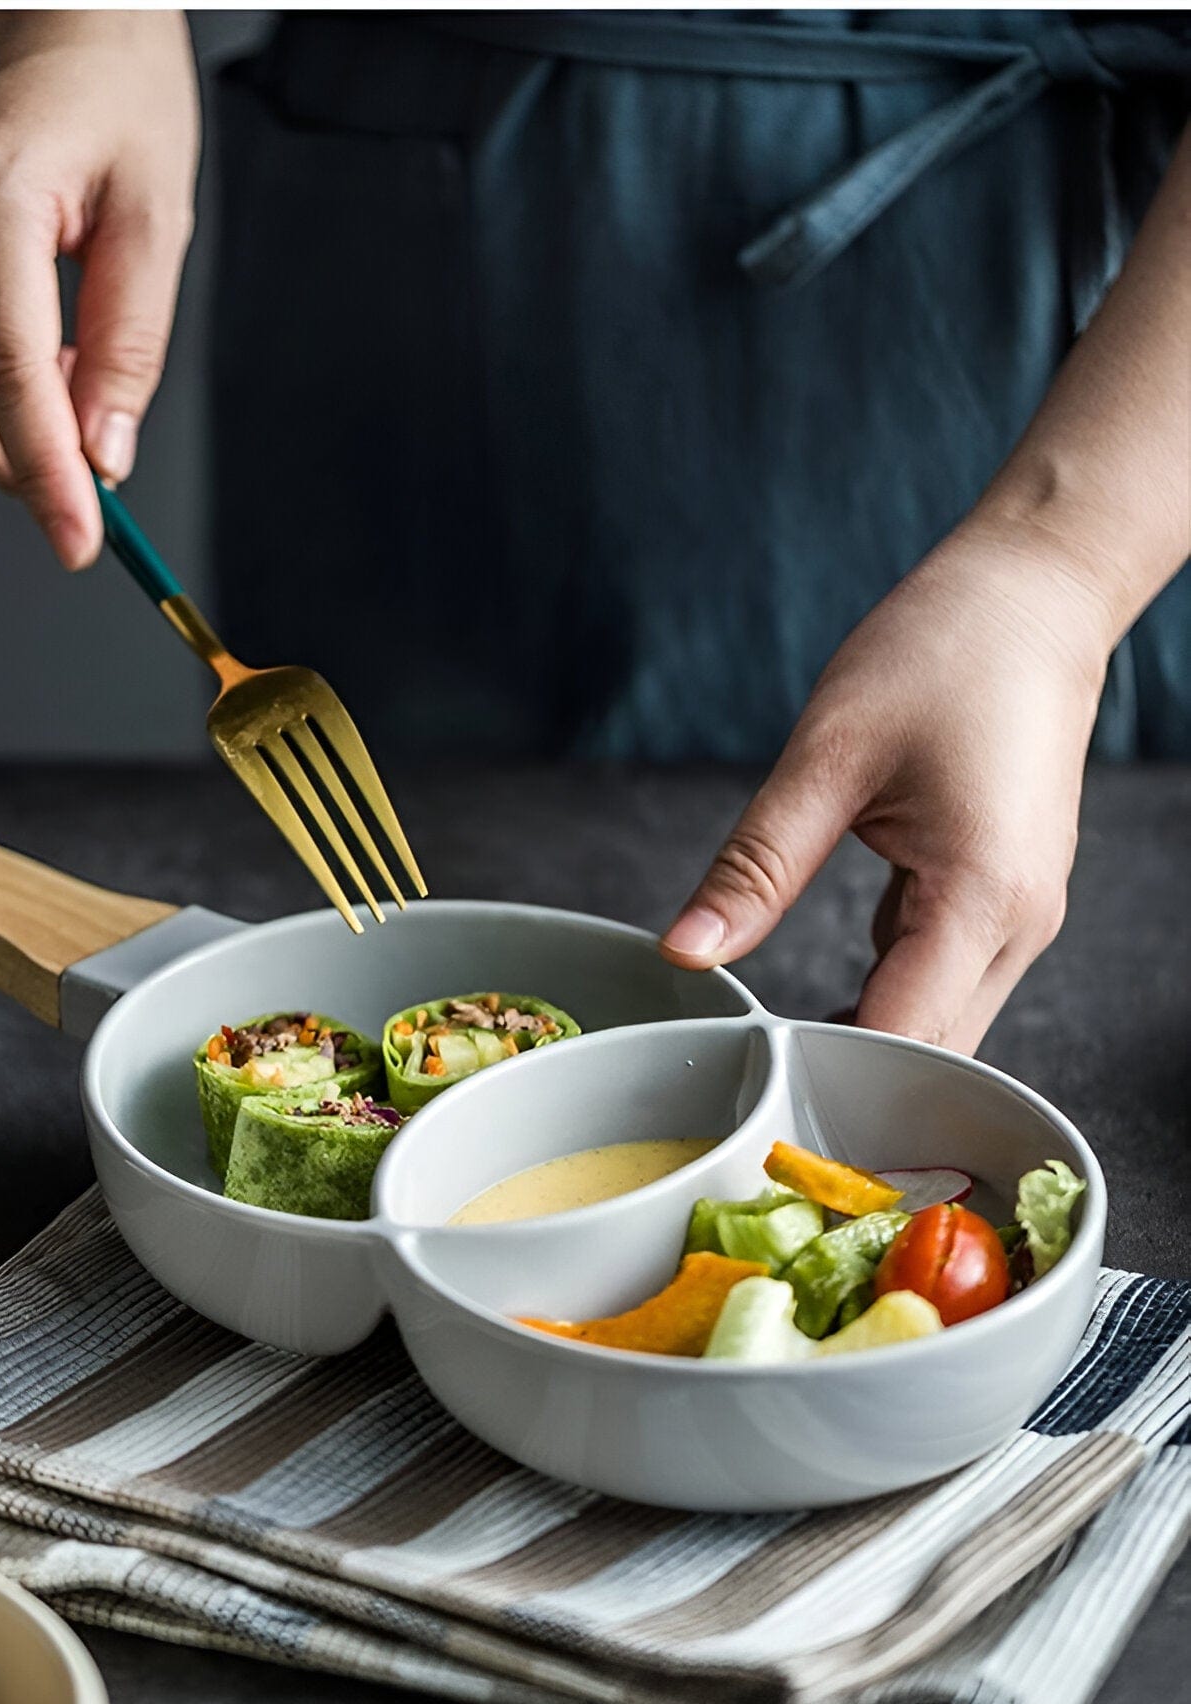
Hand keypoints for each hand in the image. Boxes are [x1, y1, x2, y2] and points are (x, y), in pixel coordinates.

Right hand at [0, 11, 196, 568]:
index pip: (4, 372)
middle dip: (7, 460)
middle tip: (87, 471)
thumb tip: (102, 455)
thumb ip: (131, 344)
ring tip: (65, 390)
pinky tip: (23, 362)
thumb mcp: (158, 214)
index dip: (41, 474)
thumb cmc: (116, 85)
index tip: (77, 541)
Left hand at [660, 522, 1117, 1054]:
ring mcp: (1019, 917)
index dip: (825, 1078)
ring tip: (774, 1058)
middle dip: (845, 1083)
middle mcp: (1018, 926)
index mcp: (981, 897)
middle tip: (746, 1094)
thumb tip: (685, 952)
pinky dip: (883, 1001)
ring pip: (940, 1028)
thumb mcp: (829, 757)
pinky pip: (941, 982)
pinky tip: (821, 1002)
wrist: (1032, 596)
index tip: (746, 1092)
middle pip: (931, 1056)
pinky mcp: (1001, 900)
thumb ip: (756, 866)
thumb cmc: (942, 653)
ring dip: (864, 1044)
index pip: (902, 1041)